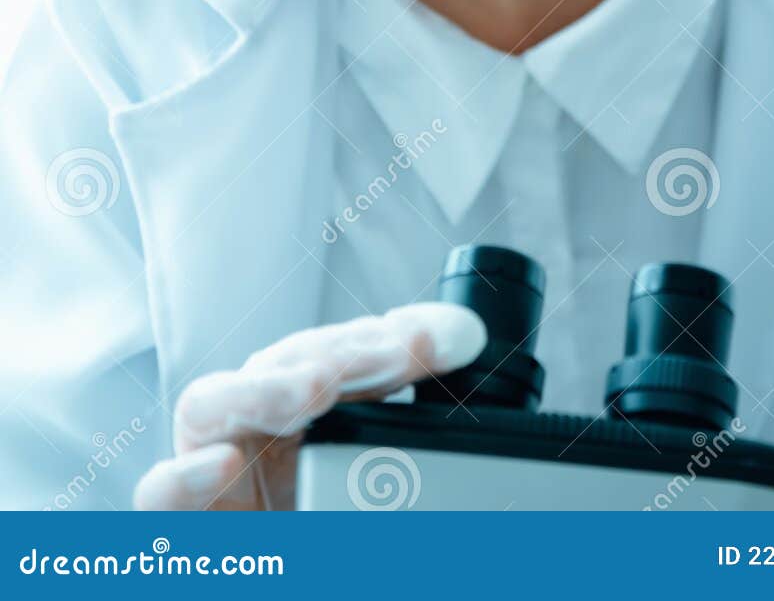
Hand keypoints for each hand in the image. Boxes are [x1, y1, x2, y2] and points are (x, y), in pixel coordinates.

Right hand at [132, 302, 485, 509]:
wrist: (287, 567)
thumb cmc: (330, 521)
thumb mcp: (389, 490)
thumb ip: (421, 455)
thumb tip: (480, 397)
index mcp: (314, 417)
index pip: (352, 356)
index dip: (403, 339)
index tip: (460, 340)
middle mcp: (260, 433)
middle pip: (287, 365)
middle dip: (346, 351)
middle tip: (400, 352)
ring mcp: (212, 471)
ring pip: (213, 404)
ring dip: (267, 387)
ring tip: (316, 386)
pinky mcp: (180, 525)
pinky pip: (160, 494)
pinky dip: (184, 478)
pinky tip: (220, 466)